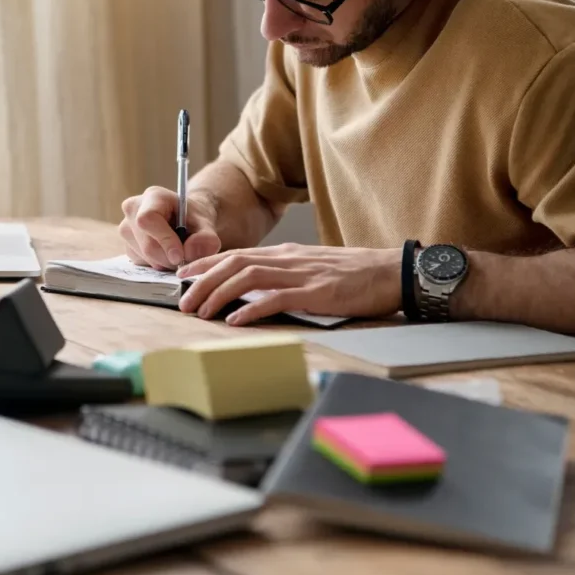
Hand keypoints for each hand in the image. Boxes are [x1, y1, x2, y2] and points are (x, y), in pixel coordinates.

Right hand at [119, 187, 220, 269]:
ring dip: (163, 262)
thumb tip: (188, 253)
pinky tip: (165, 253)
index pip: (148, 220)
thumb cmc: (195, 220)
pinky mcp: (126, 244)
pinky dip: (156, 263)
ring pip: (142, 256)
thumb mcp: (206, 226)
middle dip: (168, 258)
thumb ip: (205, 239)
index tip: (180, 256)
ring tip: (177, 253)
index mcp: (153, 196)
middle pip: (146, 244)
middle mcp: (133, 209)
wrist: (187, 221)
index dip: (164, 240)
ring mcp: (126, 227)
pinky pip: (140, 262)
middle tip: (185, 260)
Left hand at [176, 243, 401, 324]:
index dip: (206, 264)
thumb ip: (285, 274)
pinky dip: (251, 309)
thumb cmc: (355, 274)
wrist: (392, 271)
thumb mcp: (313, 267)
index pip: (236, 254)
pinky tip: (235, 320)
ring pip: (247, 278)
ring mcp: (302, 274)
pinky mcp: (316, 292)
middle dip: (202, 281)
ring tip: (200, 311)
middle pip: (234, 264)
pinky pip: (276, 298)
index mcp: (286, 254)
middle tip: (182, 301)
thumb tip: (256, 288)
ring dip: (219, 294)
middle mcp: (288, 259)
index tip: (183, 276)